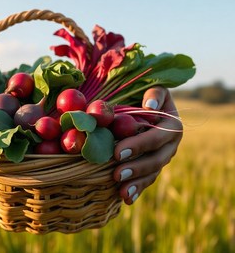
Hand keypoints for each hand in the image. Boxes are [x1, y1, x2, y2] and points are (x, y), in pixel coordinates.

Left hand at [112, 86, 182, 204]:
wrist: (147, 105)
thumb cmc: (146, 94)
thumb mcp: (153, 88)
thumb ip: (154, 93)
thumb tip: (149, 106)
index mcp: (171, 125)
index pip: (156, 137)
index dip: (138, 146)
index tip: (117, 152)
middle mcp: (170, 144)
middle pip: (156, 160)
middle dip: (136, 168)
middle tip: (115, 174)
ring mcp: (163, 157)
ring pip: (152, 173)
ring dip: (137, 183)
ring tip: (121, 191)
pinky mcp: (154, 166)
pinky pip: (148, 180)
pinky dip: (138, 189)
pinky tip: (126, 199)